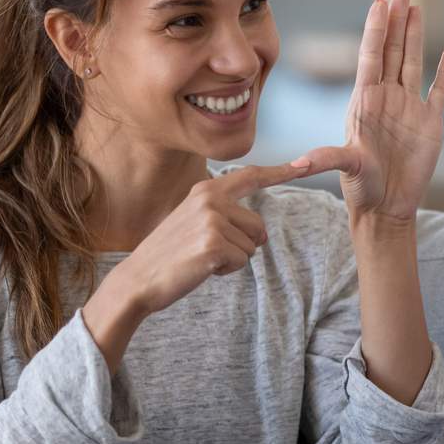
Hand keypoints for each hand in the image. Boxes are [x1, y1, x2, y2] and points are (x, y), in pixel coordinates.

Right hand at [82, 161, 321, 371]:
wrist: (138, 279)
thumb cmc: (169, 254)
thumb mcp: (193, 221)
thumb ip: (225, 215)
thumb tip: (261, 232)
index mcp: (206, 190)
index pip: (250, 177)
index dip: (280, 172)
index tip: (305, 164)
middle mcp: (211, 199)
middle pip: (259, 226)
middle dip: (242, 245)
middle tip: (206, 250)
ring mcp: (212, 220)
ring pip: (252, 246)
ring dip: (232, 259)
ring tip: (201, 258)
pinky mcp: (214, 243)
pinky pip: (242, 261)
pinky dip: (226, 270)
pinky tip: (201, 268)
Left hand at [299, 0, 443, 223]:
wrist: (387, 207)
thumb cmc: (362, 188)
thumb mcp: (344, 168)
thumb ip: (326, 159)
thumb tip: (297, 163)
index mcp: (365, 101)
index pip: (370, 56)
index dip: (375, 29)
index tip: (379, 3)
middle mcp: (387, 98)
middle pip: (392, 50)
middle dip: (396, 21)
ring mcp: (409, 108)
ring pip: (412, 62)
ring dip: (415, 35)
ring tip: (416, 6)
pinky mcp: (430, 122)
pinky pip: (439, 90)